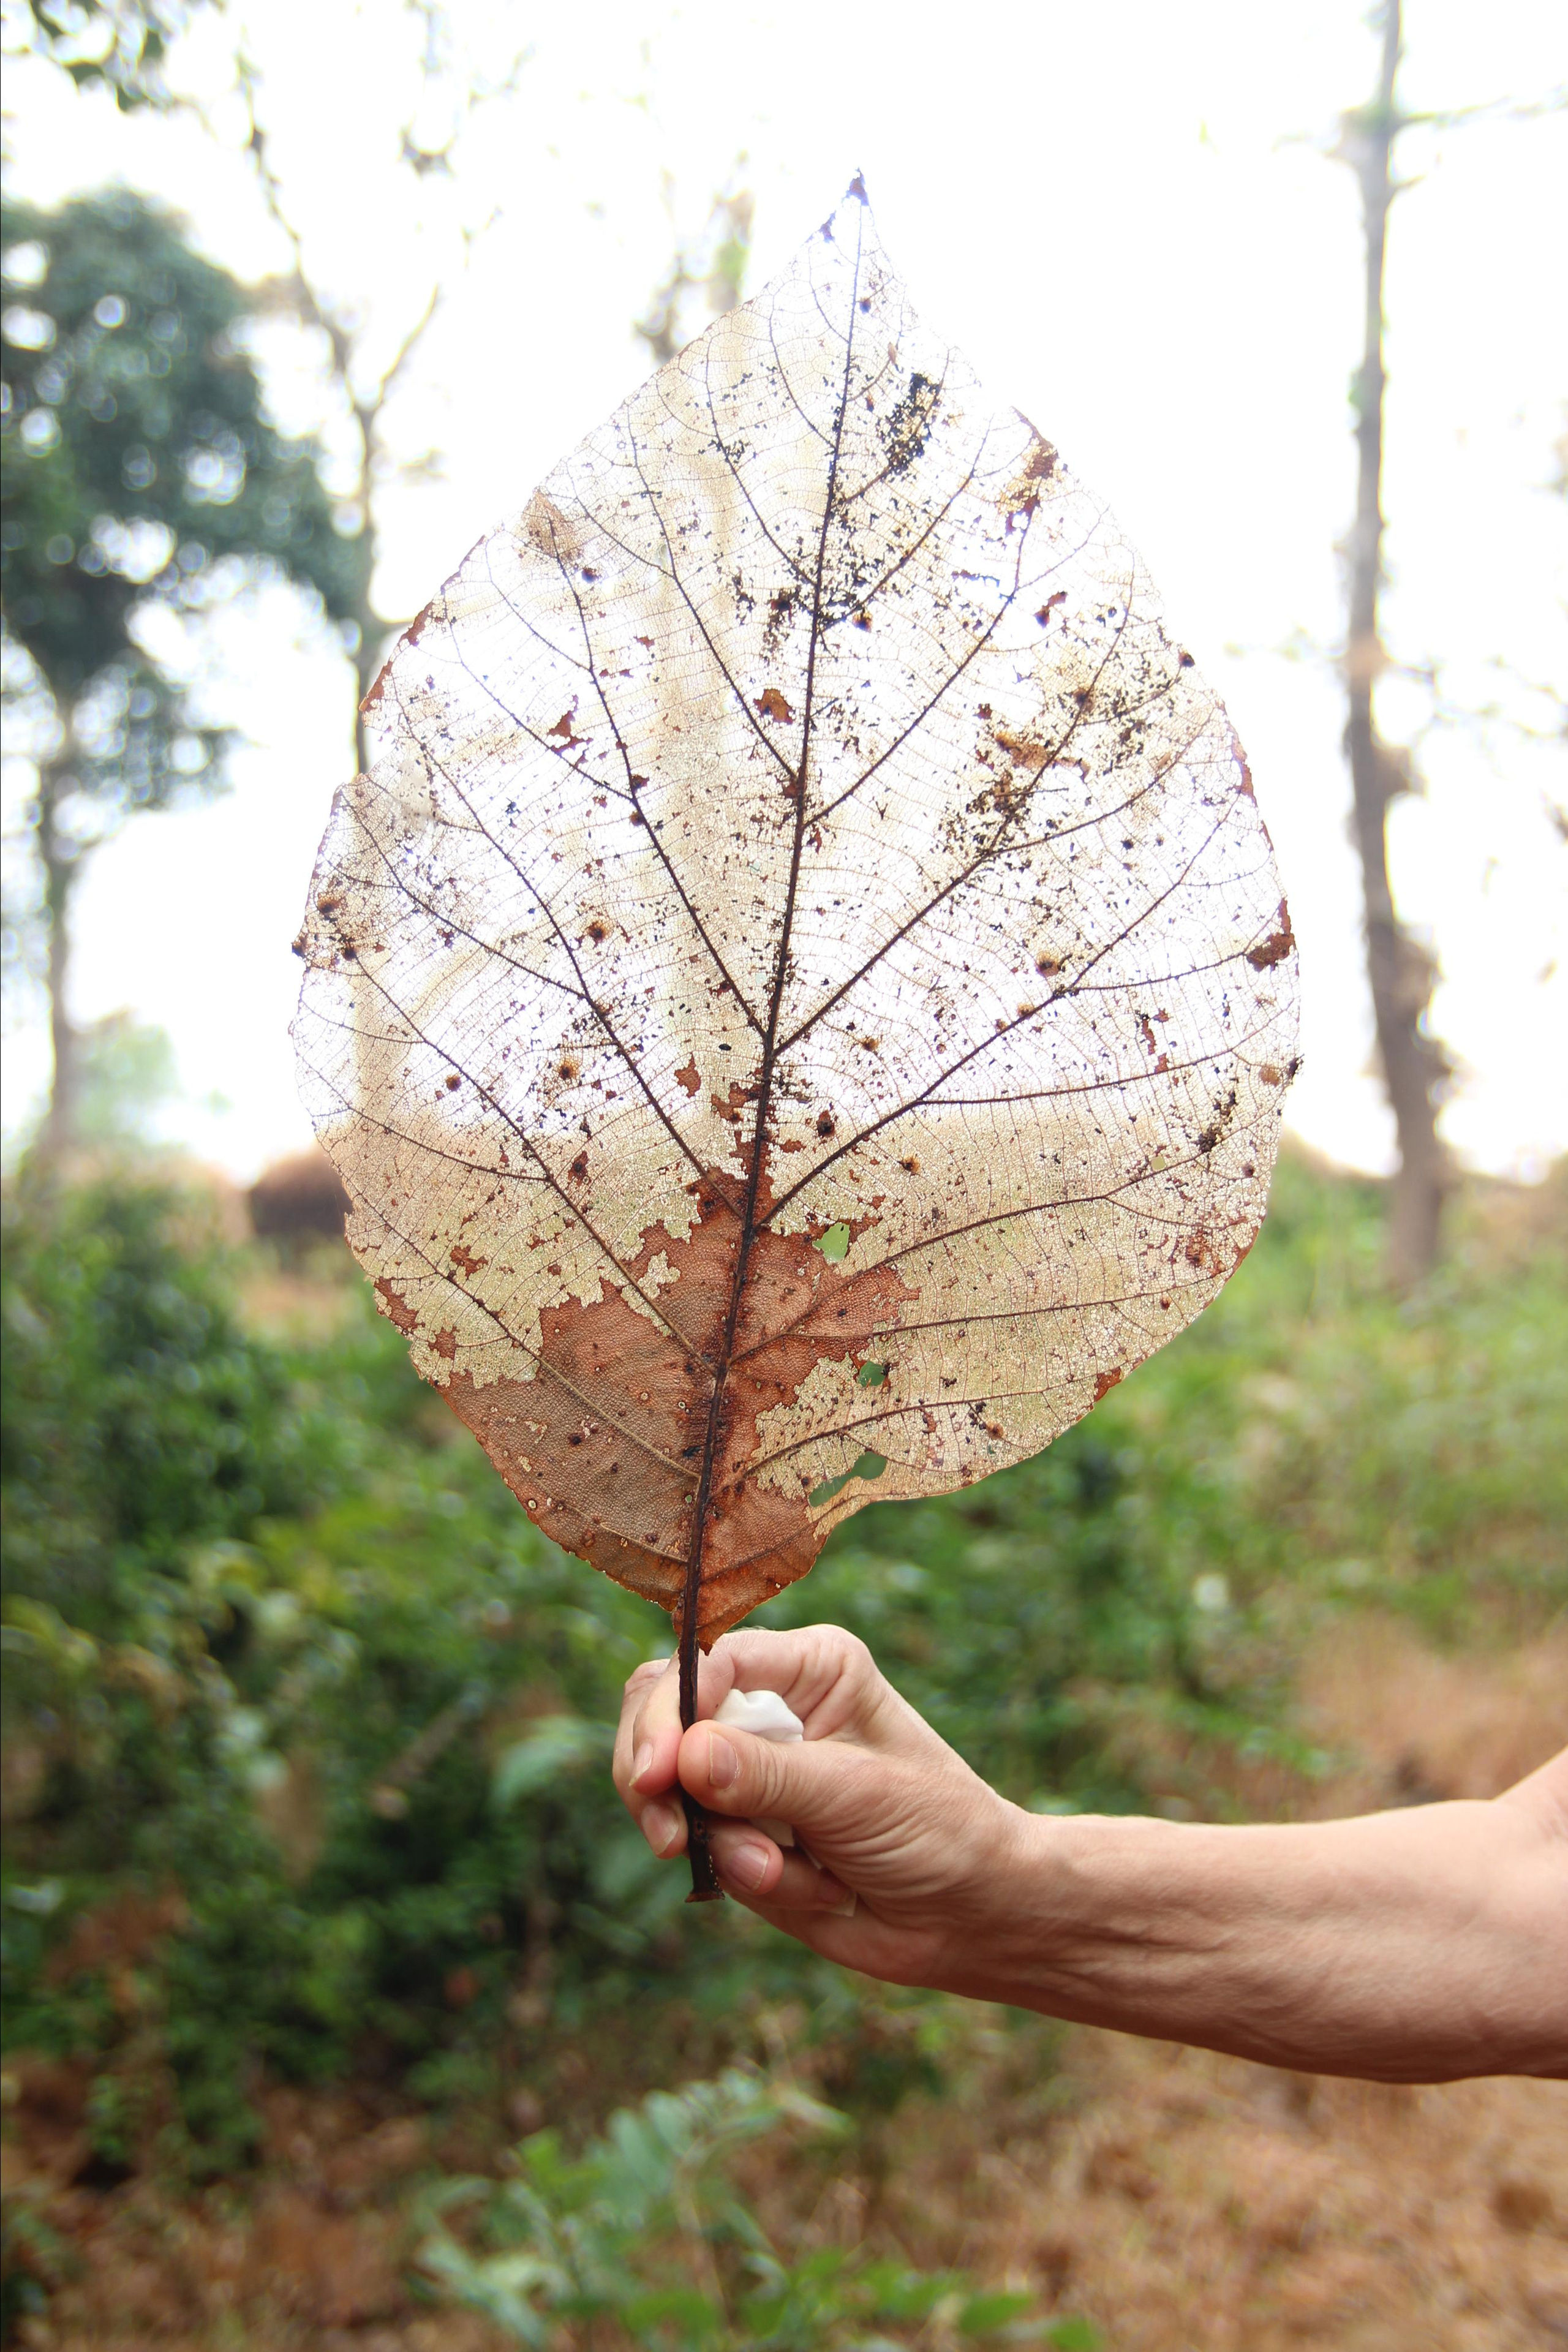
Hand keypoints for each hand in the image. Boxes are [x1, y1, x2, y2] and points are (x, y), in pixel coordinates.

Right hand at [611, 1625, 1024, 1988]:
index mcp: (809, 1666)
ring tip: (780, 1874)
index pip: (709, 1662)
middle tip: (670, 1836)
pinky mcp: (741, 1830)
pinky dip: (738, 1875)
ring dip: (718, 1842)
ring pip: (670, 1788)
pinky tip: (804, 1888)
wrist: (971, 1917)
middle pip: (662, 1713)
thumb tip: (683, 1758)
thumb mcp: (856, 1795)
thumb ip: (768, 1776)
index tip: (655, 1774)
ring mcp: (750, 1771)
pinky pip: (700, 1844)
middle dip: (658, 1778)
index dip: (668, 1712)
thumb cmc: (937, 1832)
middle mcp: (771, 1707)